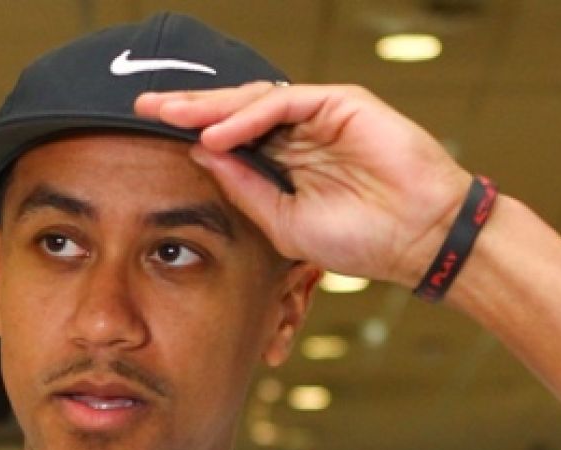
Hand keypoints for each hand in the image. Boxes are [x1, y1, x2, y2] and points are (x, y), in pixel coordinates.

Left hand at [132, 83, 471, 285]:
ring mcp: (320, 115)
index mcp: (285, 161)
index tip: (148, 135)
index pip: (229, 139)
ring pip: (254, 100)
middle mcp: (299, 133)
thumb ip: (244, 188)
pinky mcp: (341, 102)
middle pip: (233, 112)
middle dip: (188, 108)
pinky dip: (248, 116)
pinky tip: (220, 132)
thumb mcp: (284, 224)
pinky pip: (284, 101)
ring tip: (172, 116)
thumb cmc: (361, 239)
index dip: (191, 134)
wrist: (417, 239)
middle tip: (143, 108)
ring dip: (210, 107)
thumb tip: (200, 153)